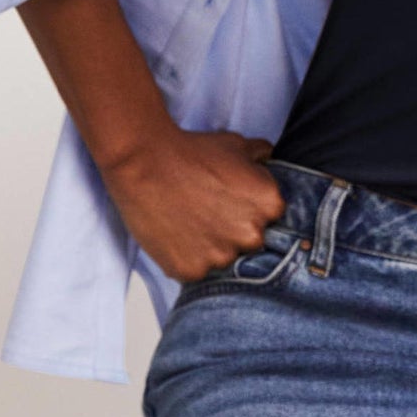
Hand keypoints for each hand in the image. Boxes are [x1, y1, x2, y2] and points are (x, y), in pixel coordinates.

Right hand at [100, 126, 288, 283]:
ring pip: (223, 261)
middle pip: (250, 244)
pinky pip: (195, 271)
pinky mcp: (191, 270)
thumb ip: (261, 155)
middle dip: (233, 232)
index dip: (249, 212)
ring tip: (189, 223)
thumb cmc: (192, 152)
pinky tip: (176, 236)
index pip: (271, 220)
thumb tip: (269, 158)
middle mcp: (252, 235)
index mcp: (270, 206)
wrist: (144, 163)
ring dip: (210, 248)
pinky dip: (186, 258)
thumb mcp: (237, 145)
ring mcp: (221, 256)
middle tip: (208, 214)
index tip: (230, 203)